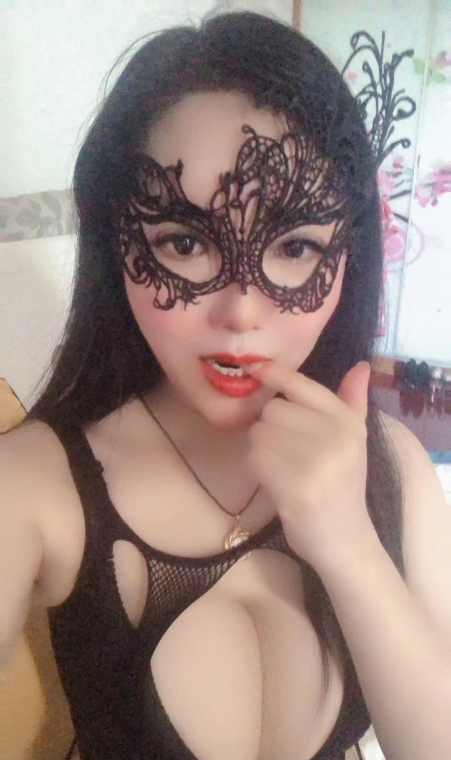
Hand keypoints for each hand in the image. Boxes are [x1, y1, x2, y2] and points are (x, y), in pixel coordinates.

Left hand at [246, 361, 374, 568]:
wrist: (344, 539)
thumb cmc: (342, 486)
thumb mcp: (354, 442)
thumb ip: (353, 403)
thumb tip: (361, 366)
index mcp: (348, 423)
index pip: (304, 386)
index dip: (276, 374)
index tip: (256, 366)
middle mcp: (336, 437)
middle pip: (273, 409)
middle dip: (269, 427)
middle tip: (284, 450)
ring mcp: (317, 463)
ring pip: (260, 433)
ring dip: (261, 448)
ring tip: (281, 467)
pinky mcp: (296, 487)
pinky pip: (256, 458)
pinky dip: (257, 468)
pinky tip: (274, 482)